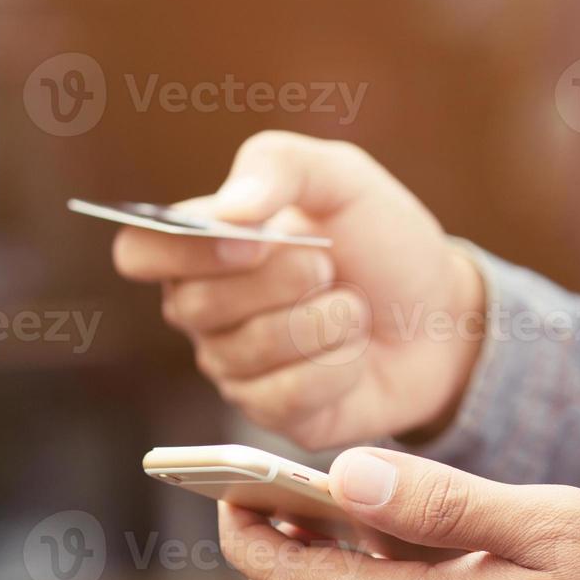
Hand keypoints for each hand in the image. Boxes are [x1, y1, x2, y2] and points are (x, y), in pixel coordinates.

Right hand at [112, 131, 483, 450]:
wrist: (441, 315)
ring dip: (319, 324)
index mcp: (203, 245)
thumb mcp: (341, 178)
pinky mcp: (269, 413)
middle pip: (193, 306)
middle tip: (327, 267)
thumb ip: (279, 166)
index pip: (138, 250)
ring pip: (244, 352)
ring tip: (352, 309)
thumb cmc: (381, 242)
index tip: (254, 241)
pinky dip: (335, 368)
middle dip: (278, 283)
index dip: (185, 250)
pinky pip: (283, 396)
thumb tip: (230, 210)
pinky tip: (354, 354)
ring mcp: (232, 366)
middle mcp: (204, 309)